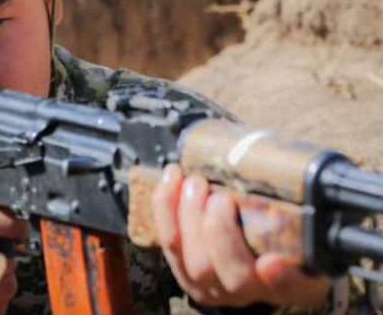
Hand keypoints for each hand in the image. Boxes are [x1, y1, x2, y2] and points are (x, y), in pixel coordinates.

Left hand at [152, 164, 330, 308]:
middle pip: (227, 271)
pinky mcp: (182, 268)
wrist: (257, 264)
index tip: (272, 262)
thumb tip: (303, 189)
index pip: (286, 288)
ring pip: (190, 257)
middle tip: (220, 196)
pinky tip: (171, 179)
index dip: (279, 279)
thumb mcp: (306, 238)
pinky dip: (165, 208)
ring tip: (193, 182)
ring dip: (186, 214)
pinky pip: (168, 241)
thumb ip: (304, 223)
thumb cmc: (284, 244)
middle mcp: (245, 291)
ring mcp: (208, 283)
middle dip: (218, 230)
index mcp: (286, 283)